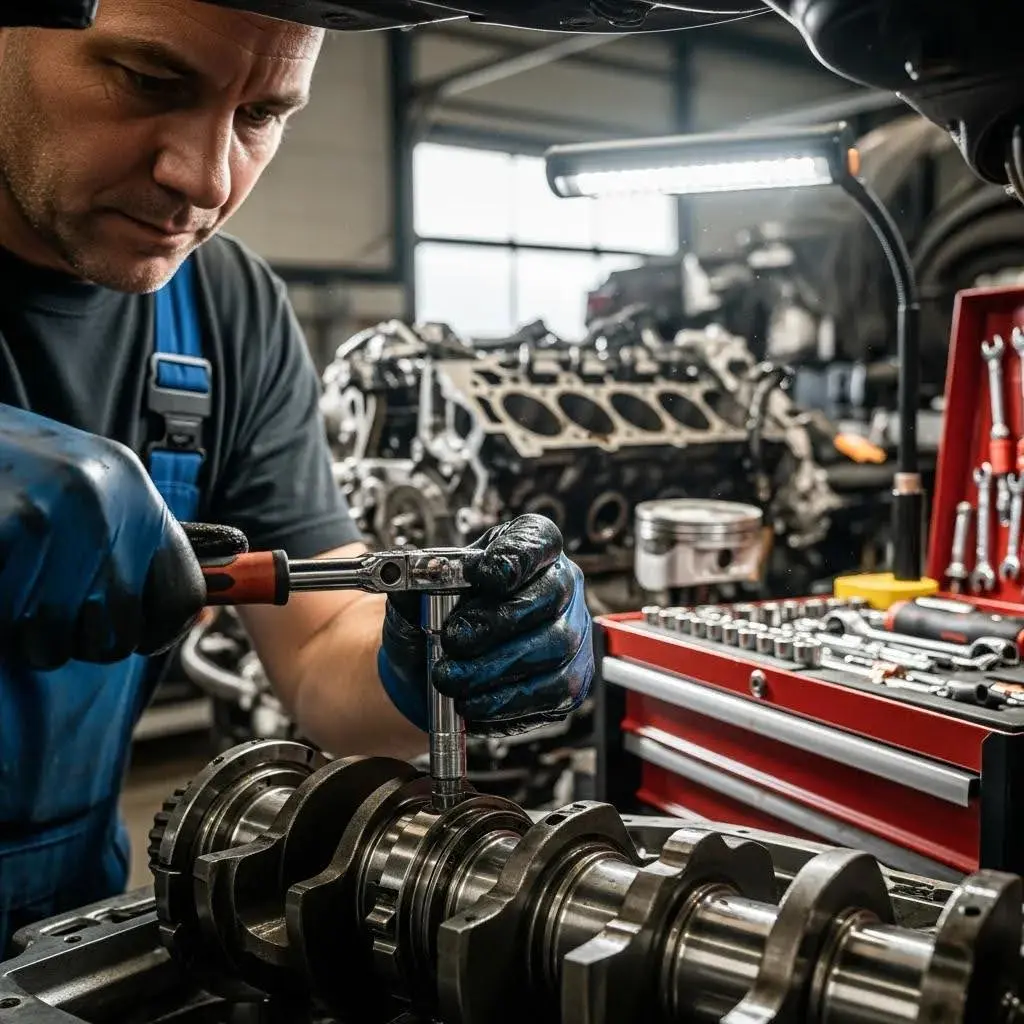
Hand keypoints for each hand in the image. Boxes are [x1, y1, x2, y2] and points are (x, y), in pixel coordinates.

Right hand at [0, 405, 210, 668]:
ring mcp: (47, 516)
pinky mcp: (3, 531)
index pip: (181, 597)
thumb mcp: (76, 485)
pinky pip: (7, 624)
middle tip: (37, 607)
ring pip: (52, 643)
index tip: (114, 629)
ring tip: (7, 587)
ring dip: (22, 634)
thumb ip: (120, 543)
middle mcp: (101, 500)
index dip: (151, 631)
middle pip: (117, 634)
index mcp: (133, 489)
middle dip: (73, 639)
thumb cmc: (2, 465)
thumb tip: (169, 616)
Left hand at [378, 514, 593, 736]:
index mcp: (524, 549)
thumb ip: (413, 584)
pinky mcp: (572, 681)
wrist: (436, 672)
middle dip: (500, 619)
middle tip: (454, 639)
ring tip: (449, 678)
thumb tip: (409, 578)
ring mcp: (573, 633)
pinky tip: (472, 702)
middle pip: (553, 592)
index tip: (485, 574)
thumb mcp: (416, 597)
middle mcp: (559, 586)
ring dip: (495, 667)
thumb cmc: (435, 622)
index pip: (537, 539)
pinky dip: (506, 700)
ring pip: (554, 647)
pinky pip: (552, 691)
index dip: (517, 555)